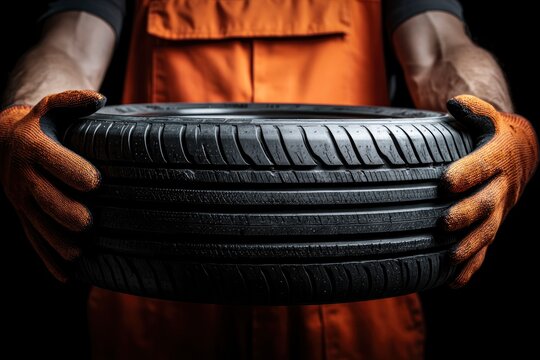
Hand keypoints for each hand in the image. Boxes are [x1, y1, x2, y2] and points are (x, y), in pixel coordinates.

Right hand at [0, 90, 104, 280]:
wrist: (6, 137)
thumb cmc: (42, 123)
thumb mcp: (53, 107)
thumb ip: (73, 101)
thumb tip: (100, 99)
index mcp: (33, 147)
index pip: (53, 160)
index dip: (73, 171)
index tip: (95, 182)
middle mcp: (23, 174)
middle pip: (44, 197)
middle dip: (65, 211)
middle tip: (89, 222)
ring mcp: (20, 197)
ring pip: (37, 223)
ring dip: (56, 241)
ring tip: (78, 254)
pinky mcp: (22, 213)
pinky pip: (32, 238)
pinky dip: (47, 258)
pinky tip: (66, 275)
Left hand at [442, 95, 537, 286]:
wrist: (520, 152)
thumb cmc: (495, 132)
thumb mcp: (489, 116)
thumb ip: (474, 109)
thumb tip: (455, 101)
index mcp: (500, 159)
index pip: (483, 166)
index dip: (467, 174)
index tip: (446, 181)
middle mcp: (502, 188)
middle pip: (486, 204)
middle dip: (466, 215)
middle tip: (444, 224)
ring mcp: (499, 209)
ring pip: (486, 232)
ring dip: (469, 247)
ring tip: (450, 260)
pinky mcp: (492, 223)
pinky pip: (484, 248)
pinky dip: (471, 266)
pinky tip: (453, 281)